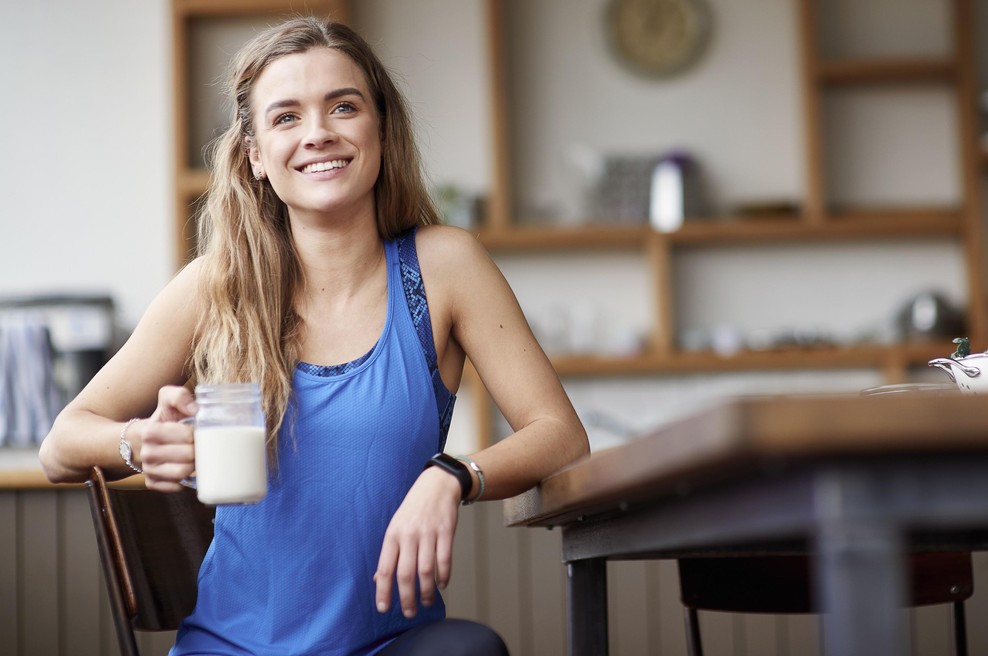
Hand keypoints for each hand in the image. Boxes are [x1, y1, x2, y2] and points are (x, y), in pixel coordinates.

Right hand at [137, 385, 197, 491]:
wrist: (141, 438)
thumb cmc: (163, 419)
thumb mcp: (168, 400)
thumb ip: (180, 397)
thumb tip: (195, 410)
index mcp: (150, 431)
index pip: (188, 436)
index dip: (199, 433)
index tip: (199, 430)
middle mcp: (147, 453)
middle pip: (188, 456)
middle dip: (200, 449)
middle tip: (201, 444)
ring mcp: (149, 470)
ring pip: (182, 473)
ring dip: (195, 465)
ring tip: (196, 456)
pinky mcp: (153, 483)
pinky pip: (176, 487)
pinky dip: (186, 480)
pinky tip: (187, 469)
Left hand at [374, 467, 460, 617]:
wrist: (437, 486)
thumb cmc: (413, 510)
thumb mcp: (395, 527)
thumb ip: (389, 554)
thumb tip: (377, 579)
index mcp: (392, 535)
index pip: (385, 568)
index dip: (383, 591)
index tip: (384, 609)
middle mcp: (409, 535)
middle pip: (406, 574)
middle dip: (407, 598)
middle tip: (409, 613)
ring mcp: (428, 533)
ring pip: (426, 570)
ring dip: (427, 591)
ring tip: (427, 603)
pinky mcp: (446, 531)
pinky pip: (445, 559)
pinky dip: (444, 576)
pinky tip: (442, 585)